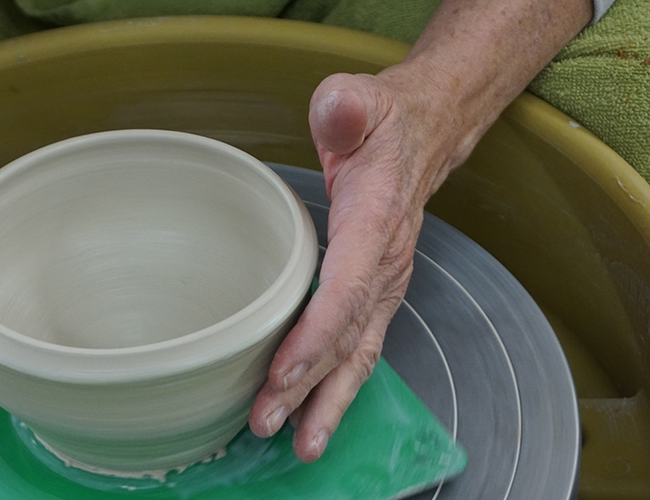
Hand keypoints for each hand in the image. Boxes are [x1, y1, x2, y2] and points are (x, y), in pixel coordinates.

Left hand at [248, 67, 471, 461]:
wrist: (424, 136)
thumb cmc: (383, 123)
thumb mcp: (361, 100)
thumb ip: (348, 107)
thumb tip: (339, 110)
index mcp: (376, 225)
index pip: (346, 290)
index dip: (315, 336)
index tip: (280, 373)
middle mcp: (385, 266)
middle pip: (349, 338)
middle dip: (310, 387)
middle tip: (268, 423)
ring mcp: (383, 286)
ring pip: (359, 355)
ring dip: (327, 401)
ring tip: (299, 445)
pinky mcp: (374, 294)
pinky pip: (357, 346)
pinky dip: (335, 384)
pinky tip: (313, 412)